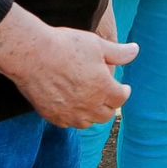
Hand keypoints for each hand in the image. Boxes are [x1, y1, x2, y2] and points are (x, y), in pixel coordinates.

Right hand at [0, 6, 137, 128]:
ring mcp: (69, 113)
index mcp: (102, 88)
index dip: (123, 92)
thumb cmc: (65, 45)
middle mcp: (88, 105)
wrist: (31, 54)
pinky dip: (73, 117)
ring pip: (88, 123)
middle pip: (106, 115)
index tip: (123, 88)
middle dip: (109, 105)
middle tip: (107, 96)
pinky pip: (68, 123)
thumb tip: (135, 50)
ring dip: (92, 114)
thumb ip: (118, 52)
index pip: (120, 99)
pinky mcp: (52, 116)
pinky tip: (71, 107)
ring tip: (90, 103)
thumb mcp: (96, 44)